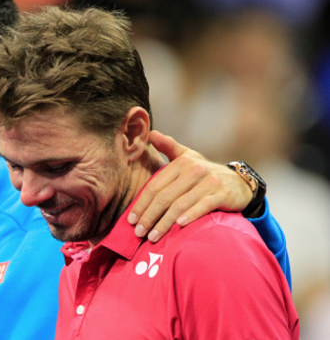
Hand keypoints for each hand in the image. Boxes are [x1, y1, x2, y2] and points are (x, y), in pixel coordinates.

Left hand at [129, 130, 252, 241]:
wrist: (239, 183)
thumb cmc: (205, 173)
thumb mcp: (188, 157)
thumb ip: (168, 147)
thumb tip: (150, 133)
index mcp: (181, 162)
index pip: (155, 186)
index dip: (141, 203)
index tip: (130, 220)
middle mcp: (194, 170)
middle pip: (165, 197)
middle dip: (149, 216)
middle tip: (138, 232)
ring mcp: (209, 182)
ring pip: (180, 205)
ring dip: (164, 223)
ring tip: (152, 237)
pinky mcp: (222, 194)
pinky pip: (202, 206)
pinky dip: (190, 216)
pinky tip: (178, 226)